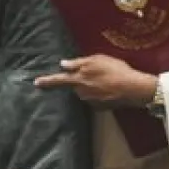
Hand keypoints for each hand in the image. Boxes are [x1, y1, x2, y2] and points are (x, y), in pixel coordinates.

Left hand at [34, 55, 156, 107]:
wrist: (133, 88)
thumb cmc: (116, 70)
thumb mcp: (97, 60)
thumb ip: (78, 63)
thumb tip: (63, 64)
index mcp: (78, 79)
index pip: (58, 80)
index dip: (46, 81)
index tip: (36, 83)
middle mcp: (81, 92)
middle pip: (75, 86)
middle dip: (82, 80)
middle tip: (99, 74)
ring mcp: (90, 101)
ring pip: (86, 92)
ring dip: (92, 87)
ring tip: (108, 80)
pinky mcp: (99, 108)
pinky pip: (96, 99)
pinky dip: (100, 94)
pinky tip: (111, 89)